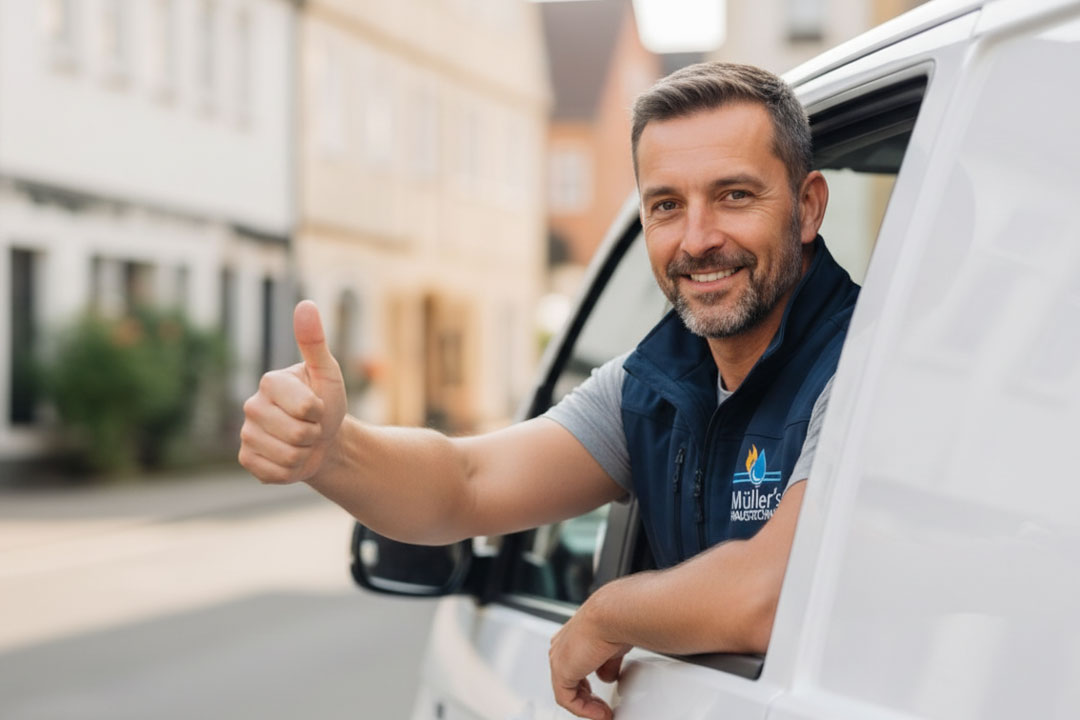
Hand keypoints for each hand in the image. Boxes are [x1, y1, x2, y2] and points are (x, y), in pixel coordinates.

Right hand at [238, 300, 347, 483]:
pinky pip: (274, 472)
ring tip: (302, 441)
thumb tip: (305, 305)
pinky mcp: (247, 459)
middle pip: (297, 432)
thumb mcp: (327, 372)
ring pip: (288, 455)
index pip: (305, 407)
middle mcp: (252, 405)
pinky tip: (290, 458)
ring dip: (304, 453)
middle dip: (314, 434)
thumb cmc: (327, 402)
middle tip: (312, 427)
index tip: (318, 406)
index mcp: (270, 382)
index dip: (320, 412)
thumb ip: (314, 342)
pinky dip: (290, 471)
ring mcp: (246, 434)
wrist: (324, 440)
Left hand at [549, 596, 630, 719]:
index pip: (576, 663)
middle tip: (603, 707)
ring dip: (587, 705)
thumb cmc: (617, 620)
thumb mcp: (613, 644)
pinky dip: (585, 710)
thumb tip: (608, 676)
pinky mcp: (560, 671)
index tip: (603, 693)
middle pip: (570, 678)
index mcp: (573, 635)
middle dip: (587, 696)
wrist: (613, 615)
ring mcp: (558, 658)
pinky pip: (568, 699)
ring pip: (567, 690)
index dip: (588, 682)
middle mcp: (562, 645)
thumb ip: (607, 662)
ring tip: (603, 713)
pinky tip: (600, 713)